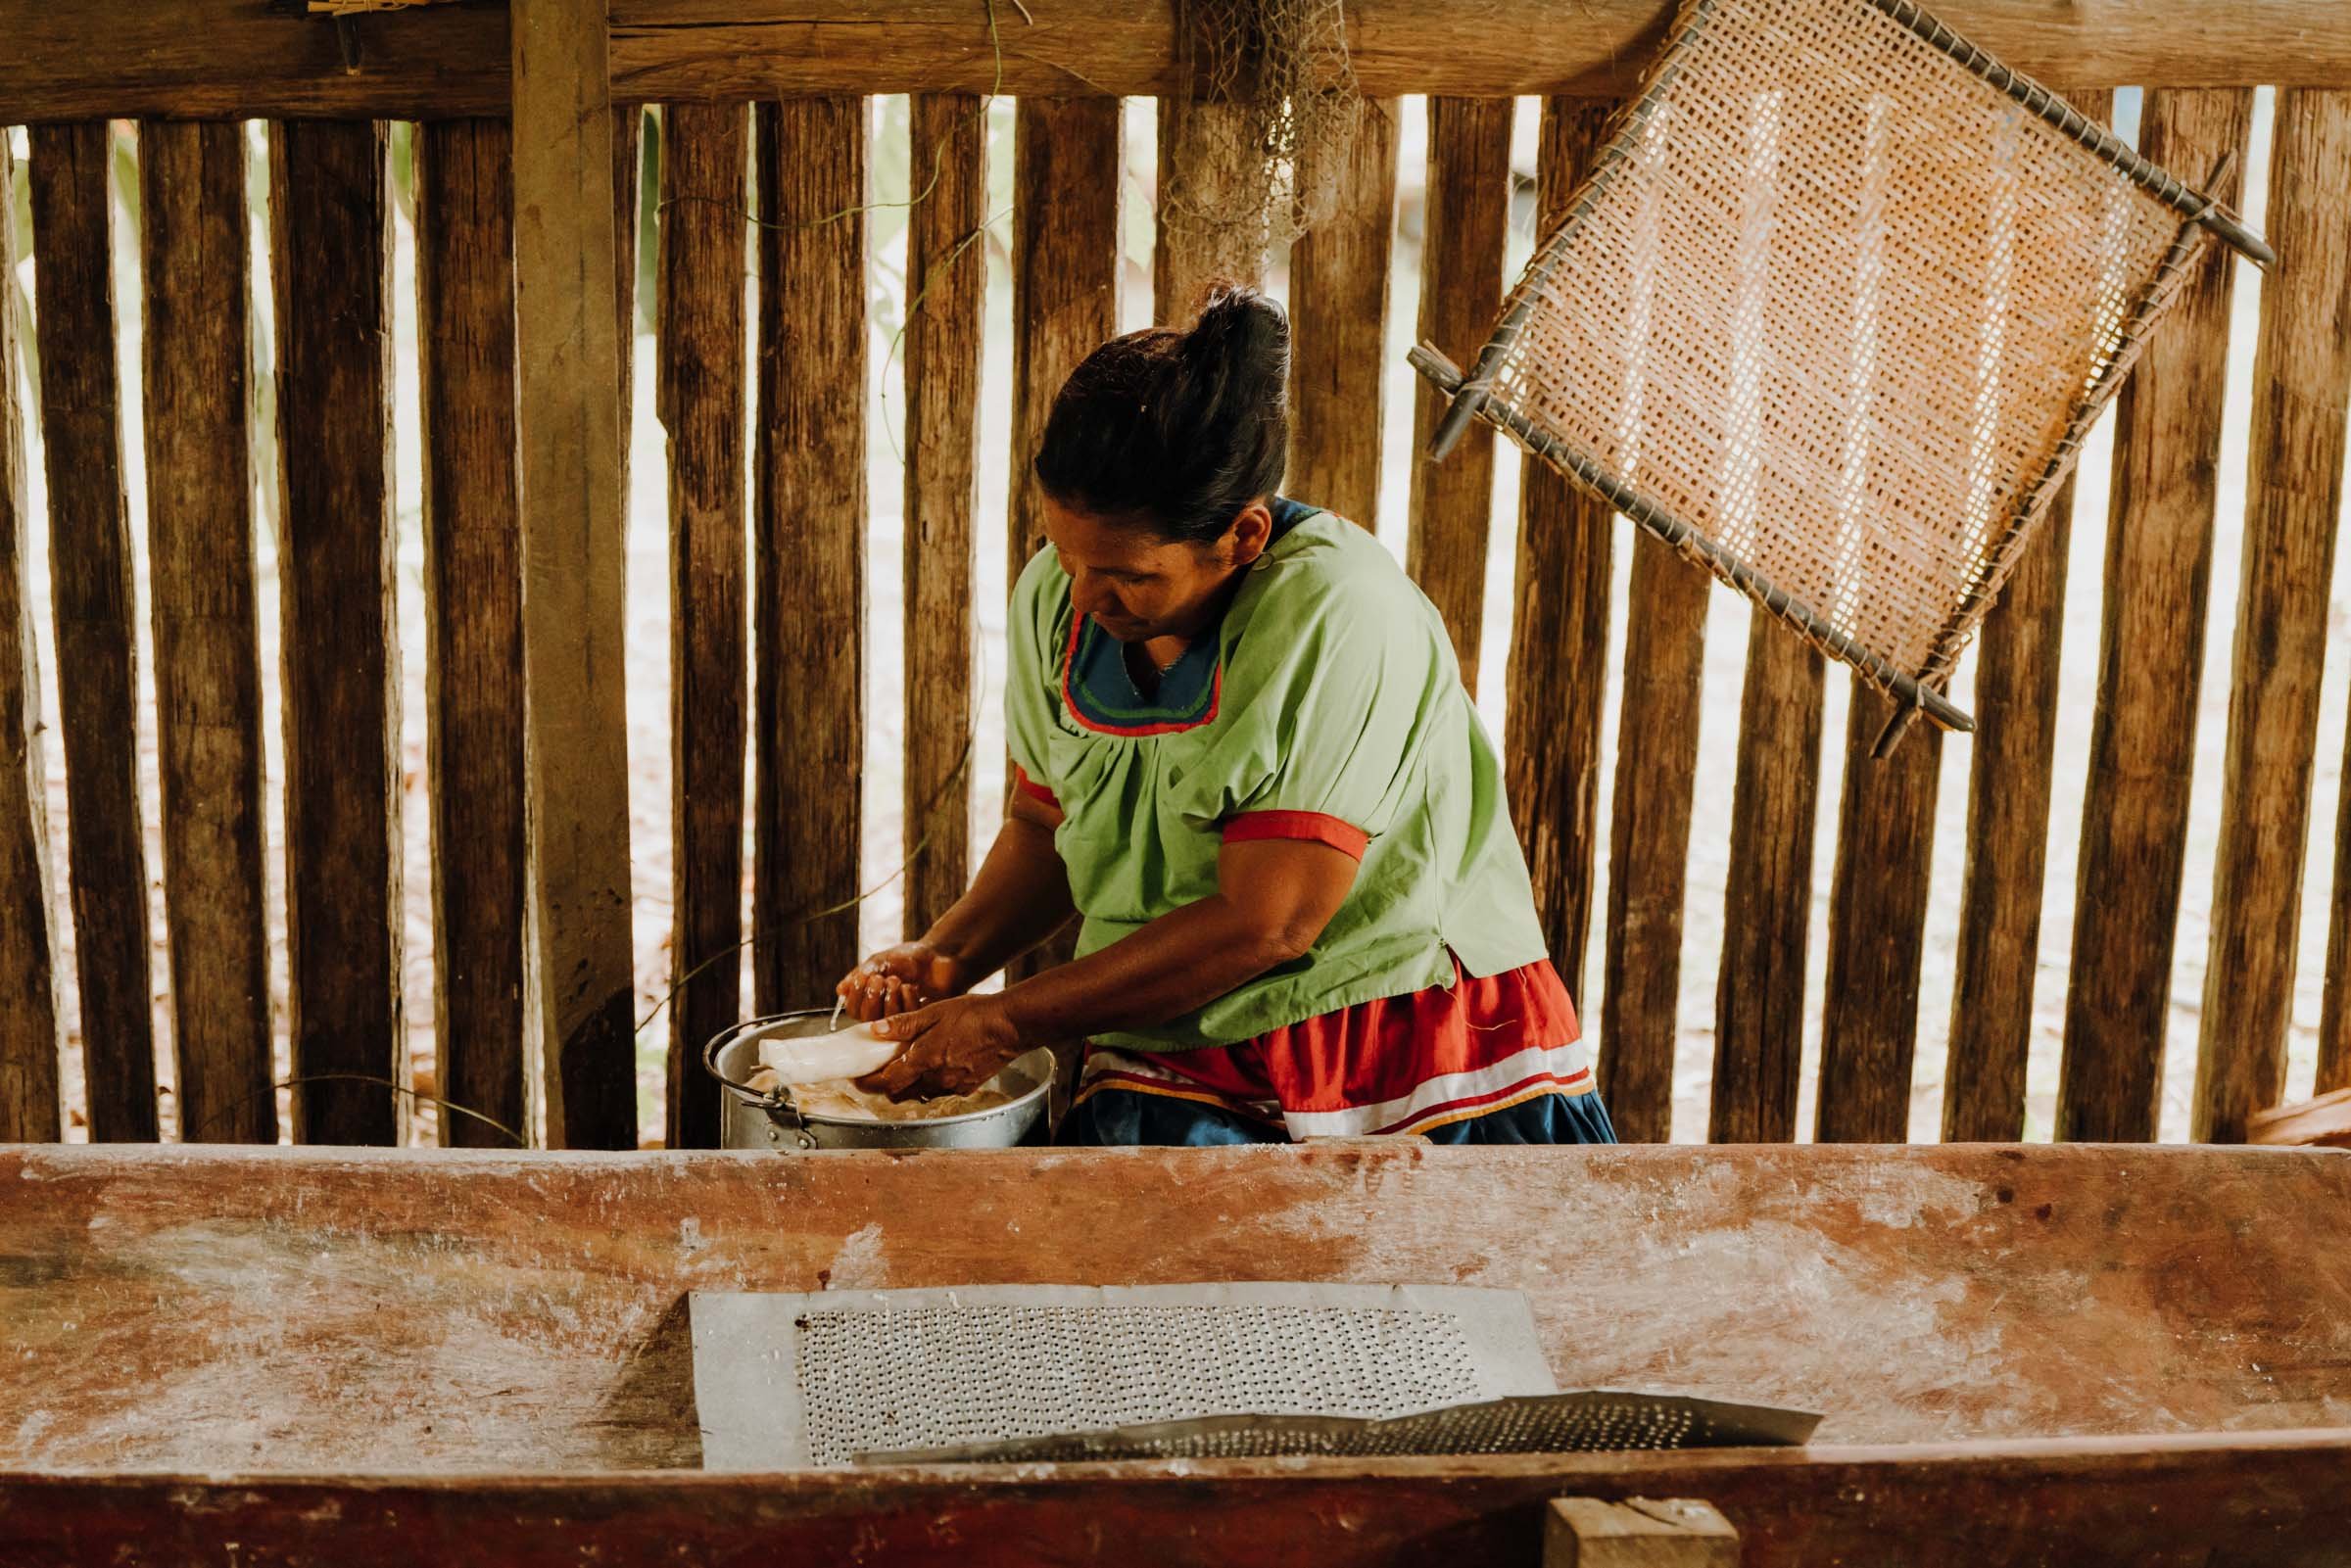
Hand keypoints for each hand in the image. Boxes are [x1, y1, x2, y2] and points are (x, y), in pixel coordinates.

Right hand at [835, 943, 969, 1021]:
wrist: (938, 956)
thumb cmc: (908, 958)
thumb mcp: (881, 962)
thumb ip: (862, 973)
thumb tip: (841, 989)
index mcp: (869, 999)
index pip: (852, 1009)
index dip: (855, 996)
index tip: (863, 978)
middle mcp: (882, 1013)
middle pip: (866, 1019)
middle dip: (871, 998)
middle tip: (880, 980)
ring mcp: (901, 1018)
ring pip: (886, 1021)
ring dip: (888, 999)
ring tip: (896, 980)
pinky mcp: (920, 1020)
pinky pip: (907, 1019)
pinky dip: (905, 1001)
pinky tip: (910, 988)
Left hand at [856, 995, 1024, 1100]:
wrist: (1010, 1026)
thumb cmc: (974, 1015)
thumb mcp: (935, 1012)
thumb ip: (904, 1024)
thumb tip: (875, 1030)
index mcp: (924, 1059)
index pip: (887, 1081)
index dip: (869, 1083)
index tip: (858, 1079)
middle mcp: (936, 1079)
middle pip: (900, 1094)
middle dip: (886, 1086)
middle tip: (879, 1072)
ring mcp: (952, 1086)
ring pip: (920, 1094)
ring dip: (908, 1086)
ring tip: (906, 1067)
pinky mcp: (966, 1088)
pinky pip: (940, 1091)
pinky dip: (930, 1083)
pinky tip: (934, 1067)